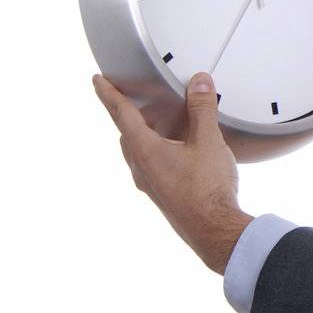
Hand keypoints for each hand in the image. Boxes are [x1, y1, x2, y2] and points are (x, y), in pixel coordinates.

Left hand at [92, 71, 253, 273]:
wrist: (215, 231)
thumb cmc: (207, 190)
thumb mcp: (208, 141)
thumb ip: (203, 109)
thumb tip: (199, 83)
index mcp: (145, 150)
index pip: (121, 114)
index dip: (109, 94)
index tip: (97, 82)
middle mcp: (141, 168)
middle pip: (128, 134)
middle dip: (132, 115)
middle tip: (142, 101)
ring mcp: (150, 185)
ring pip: (140, 152)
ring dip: (148, 135)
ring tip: (168, 125)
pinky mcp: (162, 195)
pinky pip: (153, 167)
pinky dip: (160, 152)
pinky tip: (182, 154)